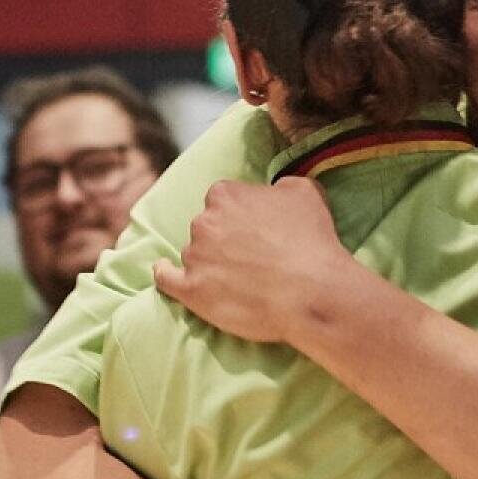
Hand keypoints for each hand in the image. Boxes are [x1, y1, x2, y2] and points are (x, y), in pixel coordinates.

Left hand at [154, 178, 354, 344]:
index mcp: (226, 194)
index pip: (223, 198)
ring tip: (237, 278)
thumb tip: (273, 191)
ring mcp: (194, 256)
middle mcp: (203, 220)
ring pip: (194, 253)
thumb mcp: (305, 192)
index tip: (255, 229)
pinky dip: (166, 275)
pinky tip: (167, 273)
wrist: (310, 293)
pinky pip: (165, 279)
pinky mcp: (190, 290)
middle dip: (224, 238)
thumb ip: (280, 185)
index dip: (240, 214)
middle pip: (206, 225)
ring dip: (208, 261)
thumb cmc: (311, 241)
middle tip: (250, 255)